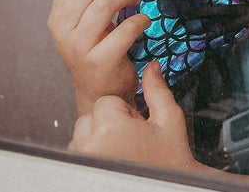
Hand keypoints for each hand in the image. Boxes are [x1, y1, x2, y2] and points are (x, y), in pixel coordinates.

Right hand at [48, 0, 149, 115]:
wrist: (99, 92)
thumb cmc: (97, 51)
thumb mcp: (87, 24)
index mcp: (57, 20)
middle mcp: (63, 33)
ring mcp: (80, 48)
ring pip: (103, 6)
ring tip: (135, 0)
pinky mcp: (101, 61)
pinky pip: (125, 30)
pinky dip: (139, 20)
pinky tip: (144, 21)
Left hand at [69, 60, 195, 171]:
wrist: (168, 184)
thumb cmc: (169, 158)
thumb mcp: (169, 119)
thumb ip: (157, 90)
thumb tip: (151, 68)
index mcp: (111, 127)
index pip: (106, 101)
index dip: (125, 112)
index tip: (136, 125)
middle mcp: (90, 144)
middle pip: (91, 116)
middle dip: (109, 122)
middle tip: (130, 137)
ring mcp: (82, 159)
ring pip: (83, 133)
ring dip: (99, 136)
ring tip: (121, 149)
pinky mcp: (79, 169)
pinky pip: (78, 151)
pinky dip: (91, 151)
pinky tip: (112, 158)